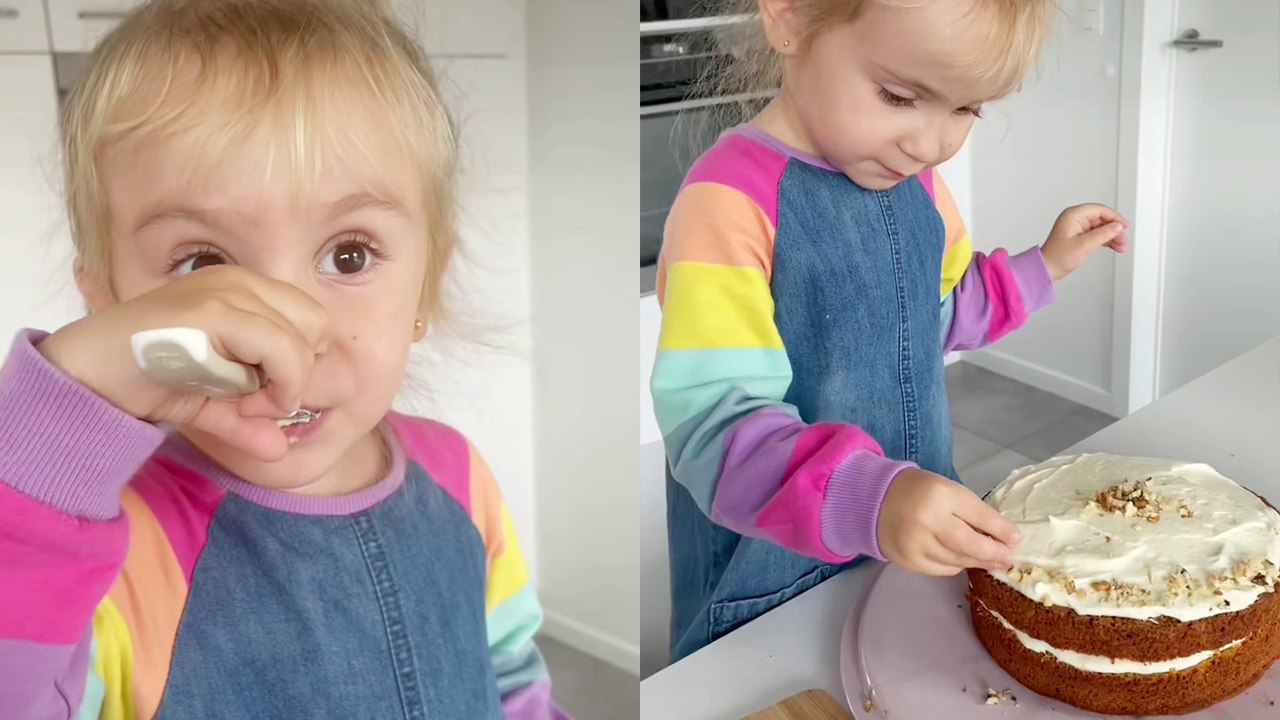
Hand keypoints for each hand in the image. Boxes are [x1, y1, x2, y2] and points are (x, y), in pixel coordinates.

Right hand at [38, 266, 326, 461]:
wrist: (88, 374)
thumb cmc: (147, 380)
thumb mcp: (209, 403)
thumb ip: (246, 420)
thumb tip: (280, 450)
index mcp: (243, 289)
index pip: (309, 317)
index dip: (299, 360)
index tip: (265, 393)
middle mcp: (239, 281)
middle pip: (314, 323)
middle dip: (298, 368)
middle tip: (259, 399)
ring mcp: (226, 291)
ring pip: (301, 338)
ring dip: (285, 381)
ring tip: (247, 402)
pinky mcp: (214, 311)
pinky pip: (280, 347)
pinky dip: (278, 381)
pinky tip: (247, 402)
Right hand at [877, 468, 1020, 575]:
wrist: (876, 501)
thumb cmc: (920, 492)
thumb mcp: (948, 491)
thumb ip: (974, 512)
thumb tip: (1006, 536)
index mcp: (940, 495)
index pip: (978, 516)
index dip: (1001, 530)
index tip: (1016, 538)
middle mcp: (927, 520)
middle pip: (970, 544)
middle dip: (994, 553)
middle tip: (1008, 558)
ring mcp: (916, 543)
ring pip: (958, 560)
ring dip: (978, 561)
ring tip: (991, 560)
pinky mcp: (909, 560)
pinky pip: (942, 569)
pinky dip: (956, 565)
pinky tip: (963, 560)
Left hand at [1041, 203, 1128, 280]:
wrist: (1046, 269)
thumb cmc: (1058, 257)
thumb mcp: (1085, 245)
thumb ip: (1103, 234)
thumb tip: (1117, 226)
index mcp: (1073, 215)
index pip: (1100, 210)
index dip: (1115, 218)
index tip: (1124, 226)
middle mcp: (1075, 218)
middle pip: (1102, 219)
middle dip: (1114, 230)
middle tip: (1122, 240)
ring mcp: (1077, 227)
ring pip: (1101, 227)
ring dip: (1112, 236)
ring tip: (1121, 246)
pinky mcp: (1078, 236)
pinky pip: (1096, 234)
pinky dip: (1105, 240)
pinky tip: (1114, 246)